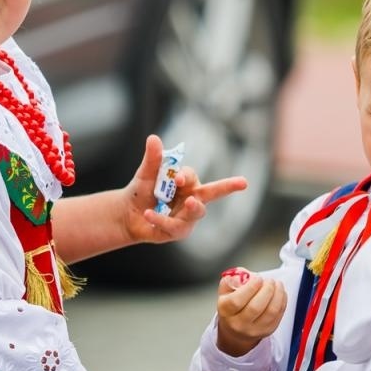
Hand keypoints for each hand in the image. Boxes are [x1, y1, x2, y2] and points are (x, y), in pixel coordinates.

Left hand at [123, 134, 246, 243]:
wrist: (127, 214)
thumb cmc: (142, 192)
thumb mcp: (146, 174)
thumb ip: (153, 159)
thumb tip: (153, 138)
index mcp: (187, 183)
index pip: (192, 177)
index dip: (186, 176)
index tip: (178, 178)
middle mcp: (192, 199)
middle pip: (213, 192)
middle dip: (229, 186)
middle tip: (243, 182)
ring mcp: (187, 217)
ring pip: (196, 212)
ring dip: (194, 207)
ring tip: (188, 202)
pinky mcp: (178, 232)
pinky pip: (173, 226)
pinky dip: (160, 220)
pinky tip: (148, 214)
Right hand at [215, 271, 286, 356]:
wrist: (236, 330)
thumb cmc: (231, 307)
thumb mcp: (225, 291)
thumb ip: (232, 280)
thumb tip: (245, 275)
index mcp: (226, 312)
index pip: (237, 301)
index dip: (250, 287)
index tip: (258, 278)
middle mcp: (238, 323)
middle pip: (255, 307)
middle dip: (266, 290)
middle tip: (269, 280)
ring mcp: (254, 329)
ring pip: (271, 311)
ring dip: (278, 294)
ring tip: (277, 284)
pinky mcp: (267, 331)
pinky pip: (278, 314)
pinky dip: (282, 300)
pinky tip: (280, 292)